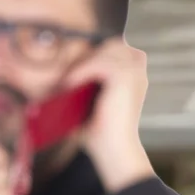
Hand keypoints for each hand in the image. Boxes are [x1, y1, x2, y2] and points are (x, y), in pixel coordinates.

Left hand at [64, 38, 154, 190]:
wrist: (114, 150)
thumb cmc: (101, 132)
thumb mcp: (91, 103)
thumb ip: (84, 86)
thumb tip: (57, 77)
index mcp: (134, 76)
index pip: (115, 48)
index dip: (94, 54)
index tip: (73, 71)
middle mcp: (138, 71)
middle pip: (111, 44)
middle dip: (89, 55)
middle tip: (69, 75)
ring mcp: (134, 72)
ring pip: (105, 50)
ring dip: (83, 63)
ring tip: (67, 81)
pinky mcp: (125, 77)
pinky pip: (98, 62)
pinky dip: (81, 72)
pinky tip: (69, 84)